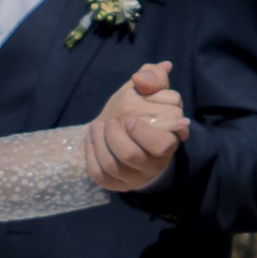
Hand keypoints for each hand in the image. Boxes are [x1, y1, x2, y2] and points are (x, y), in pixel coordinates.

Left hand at [86, 60, 188, 192]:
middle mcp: (151, 164)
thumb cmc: (140, 111)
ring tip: (98, 125)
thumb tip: (149, 74)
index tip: (130, 117)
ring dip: (100, 143)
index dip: (145, 131)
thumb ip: (154, 77)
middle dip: (117, 136)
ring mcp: (132, 176)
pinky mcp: (113, 183)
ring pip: (113, 166)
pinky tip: (91, 138)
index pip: (163, 143)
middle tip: (113, 121)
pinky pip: (98, 174)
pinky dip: (90, 154)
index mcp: (166, 142)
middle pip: (133, 156)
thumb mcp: (149, 90)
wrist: (122, 134)